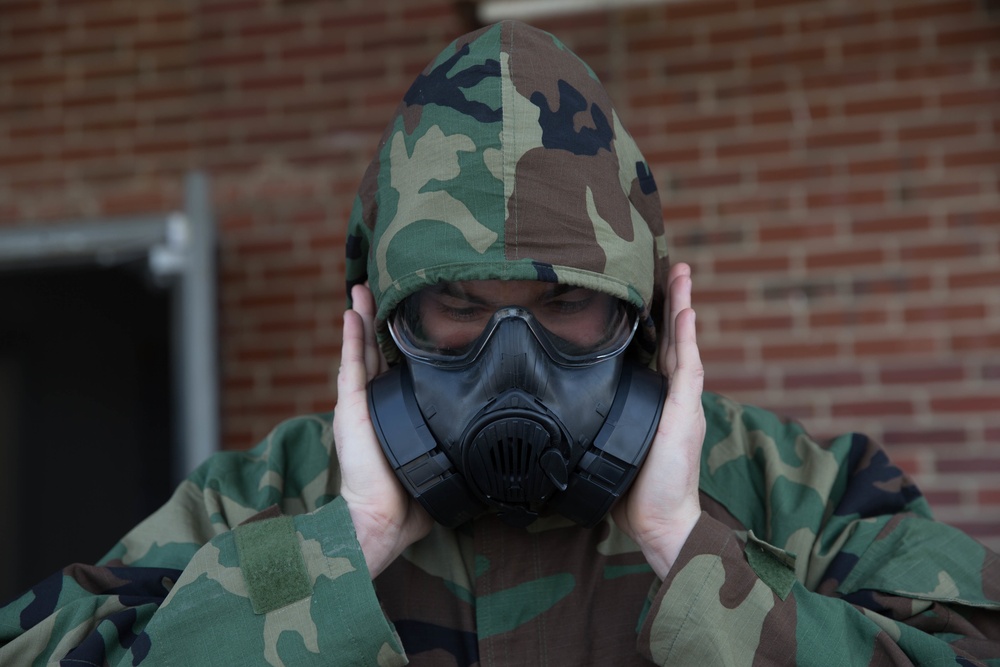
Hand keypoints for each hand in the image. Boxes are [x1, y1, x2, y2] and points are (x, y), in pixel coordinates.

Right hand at [333, 284, 431, 578]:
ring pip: (360, 352)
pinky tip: (351, 314)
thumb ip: (454, 447)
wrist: (383, 517)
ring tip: (362, 290)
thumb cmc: (409, 498)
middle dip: (377, 322)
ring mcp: (359, 403)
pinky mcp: (350, 408)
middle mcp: (374, 403)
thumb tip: (488, 448)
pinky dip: (350, 339)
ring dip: (361, 319)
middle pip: (374, 353)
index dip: (398, 345)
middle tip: (380, 291)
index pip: (395, 371)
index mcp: (394, 413)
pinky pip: (350, 366)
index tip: (407, 319)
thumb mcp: (439, 462)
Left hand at [612, 262, 705, 578]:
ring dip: (682, 308)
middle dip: (671, 302)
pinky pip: (688, 369)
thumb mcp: (608, 442)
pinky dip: (687, 340)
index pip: (655, 351)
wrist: (658, 520)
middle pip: (672, 339)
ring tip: (681, 275)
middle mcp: (672, 396)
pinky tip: (685, 313)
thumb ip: (597, 418)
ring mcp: (683, 403)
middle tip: (672, 267)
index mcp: (656, 400)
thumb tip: (559, 404)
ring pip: (683, 344)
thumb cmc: (632, 488)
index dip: (652, 321)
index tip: (643, 290)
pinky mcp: (686, 414)